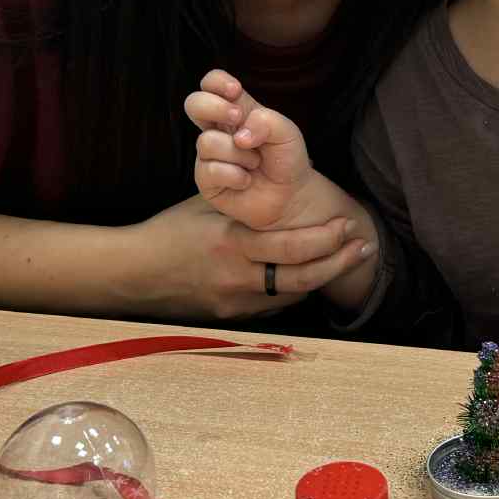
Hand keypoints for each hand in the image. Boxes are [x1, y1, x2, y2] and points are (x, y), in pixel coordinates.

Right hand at [124, 193, 370, 322]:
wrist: (136, 272)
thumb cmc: (171, 230)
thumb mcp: (208, 205)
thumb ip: (245, 198)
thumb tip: (281, 180)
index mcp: (232, 242)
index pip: (292, 246)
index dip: (327, 238)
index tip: (349, 225)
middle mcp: (237, 277)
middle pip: (302, 278)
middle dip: (337, 262)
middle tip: (361, 247)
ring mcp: (235, 302)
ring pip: (291, 295)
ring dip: (317, 278)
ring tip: (340, 259)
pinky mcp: (230, 317)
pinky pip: (271, 305)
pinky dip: (289, 290)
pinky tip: (302, 275)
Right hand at [186, 71, 327, 233]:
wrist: (290, 195)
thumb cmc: (286, 158)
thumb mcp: (287, 133)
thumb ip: (266, 122)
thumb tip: (239, 135)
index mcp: (236, 110)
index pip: (212, 83)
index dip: (217, 81)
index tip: (235, 91)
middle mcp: (218, 129)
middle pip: (193, 103)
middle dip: (213, 107)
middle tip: (238, 117)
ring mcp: (209, 154)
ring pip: (207, 141)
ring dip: (239, 154)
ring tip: (255, 163)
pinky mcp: (206, 180)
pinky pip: (210, 170)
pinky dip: (235, 176)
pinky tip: (246, 181)